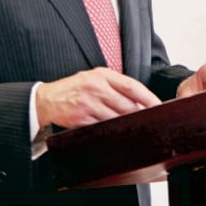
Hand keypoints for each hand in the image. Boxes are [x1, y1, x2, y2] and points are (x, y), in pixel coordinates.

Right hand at [35, 67, 161, 128]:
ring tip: (130, 126)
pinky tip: (113, 131)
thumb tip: (139, 100)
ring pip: (116, 118)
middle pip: (127, 105)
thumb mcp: (94, 77)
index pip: (132, 86)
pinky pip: (102, 127)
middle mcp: (96, 88)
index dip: (148, 98)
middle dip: (138, 114)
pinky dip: (110, 130)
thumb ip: (115, 85)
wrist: (47, 99)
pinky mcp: (81, 119)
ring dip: (125, 124)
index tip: (158, 105)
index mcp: (102, 75)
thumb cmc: (74, 88)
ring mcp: (88, 104)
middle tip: (147, 119)